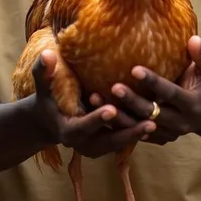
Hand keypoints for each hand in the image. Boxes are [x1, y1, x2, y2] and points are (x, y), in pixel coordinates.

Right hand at [32, 50, 156, 158]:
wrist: (47, 122)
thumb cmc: (46, 98)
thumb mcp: (43, 86)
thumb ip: (44, 71)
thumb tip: (47, 53)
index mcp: (68, 130)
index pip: (84, 126)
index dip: (98, 118)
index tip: (112, 109)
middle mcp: (83, 143)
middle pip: (108, 141)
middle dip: (129, 133)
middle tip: (150, 122)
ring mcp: (95, 146)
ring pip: (118, 142)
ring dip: (137, 134)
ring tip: (158, 122)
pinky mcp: (104, 143)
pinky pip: (121, 139)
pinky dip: (135, 132)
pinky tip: (154, 121)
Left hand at [90, 36, 200, 145]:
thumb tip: (194, 40)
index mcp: (192, 104)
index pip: (169, 93)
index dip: (153, 81)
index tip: (134, 69)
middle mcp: (179, 123)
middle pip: (151, 113)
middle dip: (131, 101)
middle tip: (113, 86)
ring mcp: (166, 133)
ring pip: (137, 126)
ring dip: (117, 115)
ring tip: (96, 99)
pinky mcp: (155, 138)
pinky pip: (132, 133)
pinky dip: (115, 123)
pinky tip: (97, 110)